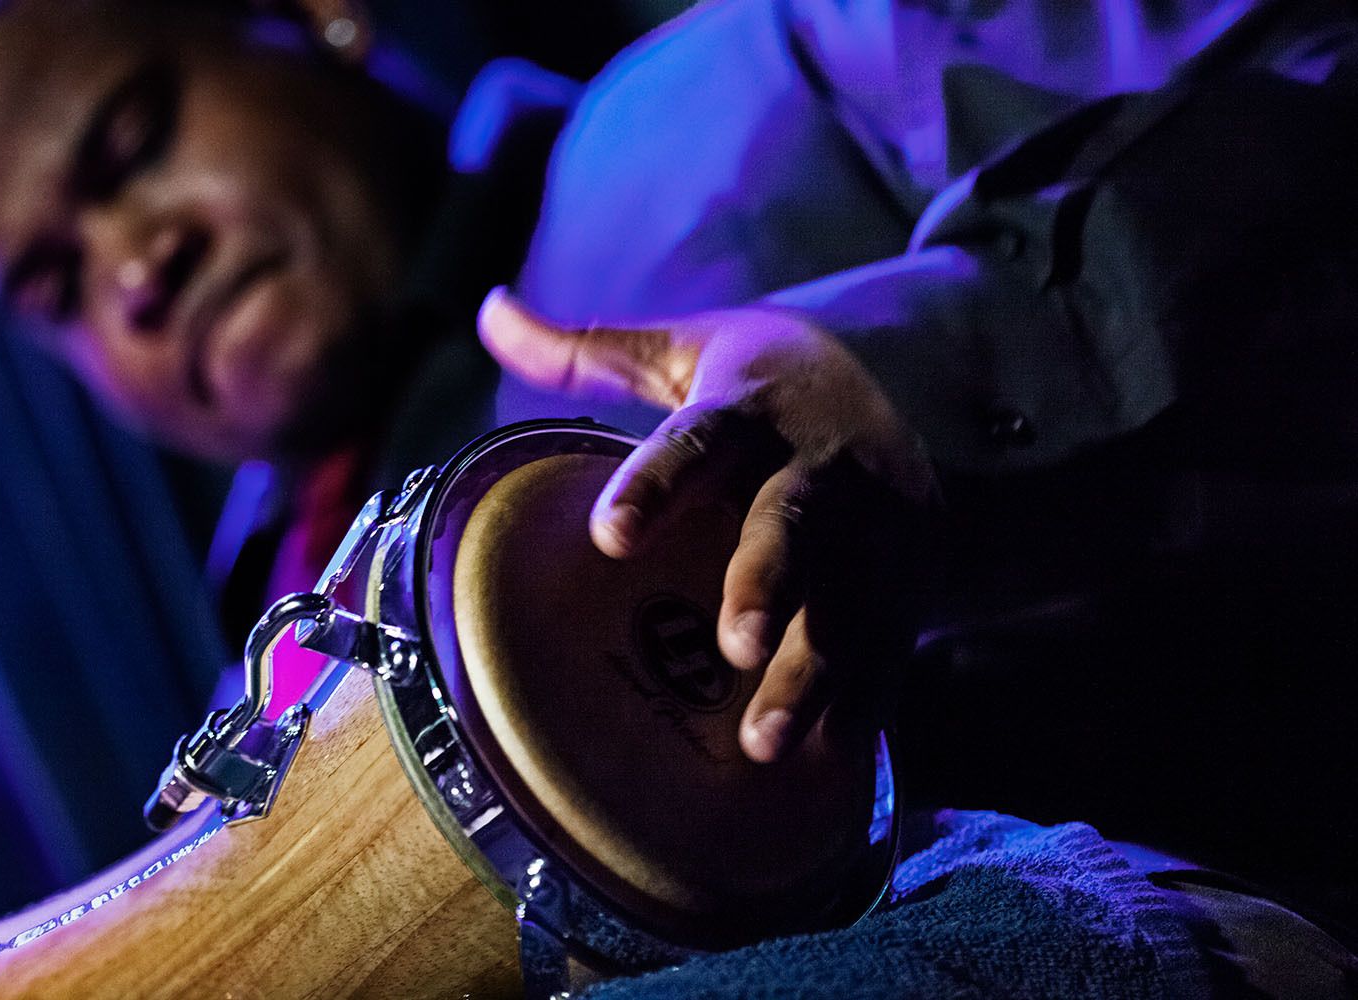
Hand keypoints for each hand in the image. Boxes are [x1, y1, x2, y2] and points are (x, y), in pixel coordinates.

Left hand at [477, 288, 938, 761]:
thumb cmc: (765, 382)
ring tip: (760, 742)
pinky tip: (827, 769)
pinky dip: (863, 707)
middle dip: (766, 584)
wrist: (913, 391)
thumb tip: (488, 309)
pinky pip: (888, 648)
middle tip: (731, 646)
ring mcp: (873, 530)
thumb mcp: (687, 350)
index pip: (701, 441)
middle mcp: (816, 469)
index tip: (609, 535)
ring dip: (810, 673)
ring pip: (845, 604)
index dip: (658, 484)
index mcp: (753, 408)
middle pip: (790, 527)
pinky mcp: (906, 581)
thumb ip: (590, 350)